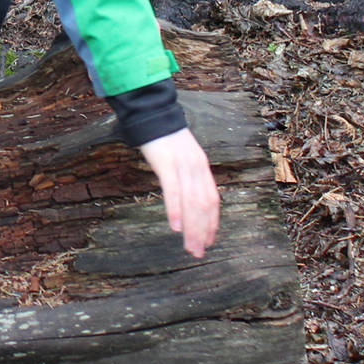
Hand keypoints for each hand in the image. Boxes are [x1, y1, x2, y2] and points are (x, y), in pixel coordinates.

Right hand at [137, 129, 220, 257]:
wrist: (152, 112)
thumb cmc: (163, 137)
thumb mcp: (180, 156)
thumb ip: (186, 175)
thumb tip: (187, 197)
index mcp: (201, 167)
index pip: (212, 200)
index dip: (212, 223)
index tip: (208, 241)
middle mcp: (197, 168)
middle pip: (204, 205)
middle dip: (202, 231)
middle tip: (198, 252)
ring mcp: (182, 165)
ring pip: (192, 202)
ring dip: (192, 228)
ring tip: (189, 247)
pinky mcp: (167, 163)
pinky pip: (173, 190)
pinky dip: (176, 210)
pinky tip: (175, 226)